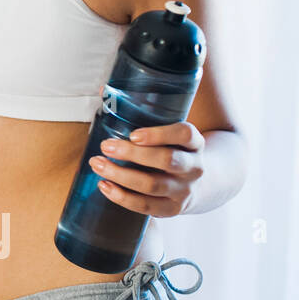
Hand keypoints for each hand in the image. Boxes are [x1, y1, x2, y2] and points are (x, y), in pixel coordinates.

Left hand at [89, 121, 205, 217]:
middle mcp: (194, 167)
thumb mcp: (168, 131)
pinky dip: (122, 197)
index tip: (133, 134)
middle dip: (132, 153)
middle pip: (167, 160)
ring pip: (153, 185)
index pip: (185, 135)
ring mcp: (184, 190)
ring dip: (121, 175)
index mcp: (195, 143)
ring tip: (97, 164)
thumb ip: (140, 112)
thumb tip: (102, 90)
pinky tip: (104, 185)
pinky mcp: (171, 209)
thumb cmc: (172, 149)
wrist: (201, 184)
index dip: (160, 134)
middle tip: (105, 146)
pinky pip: (146, 206)